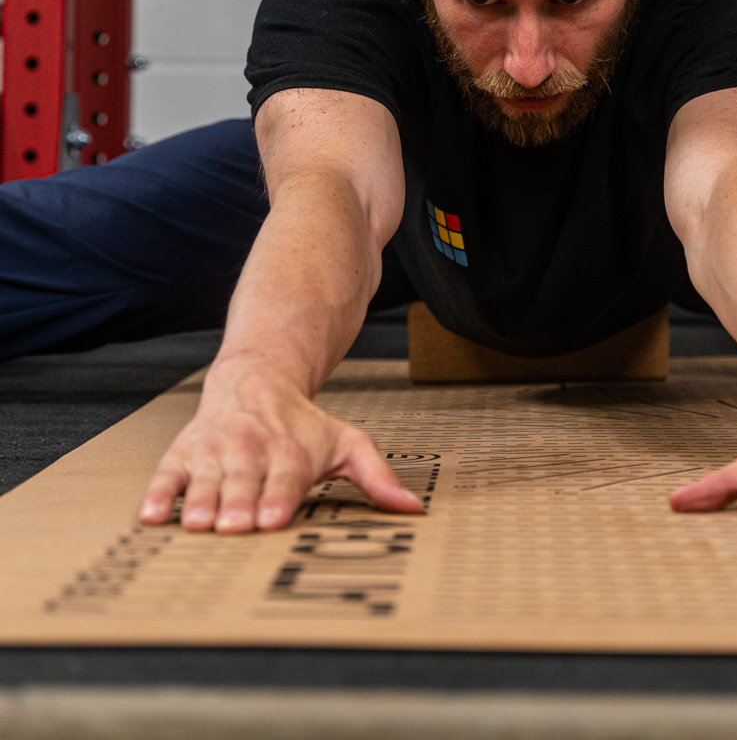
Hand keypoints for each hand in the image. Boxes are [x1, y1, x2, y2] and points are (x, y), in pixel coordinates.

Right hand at [138, 379, 422, 532]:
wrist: (257, 380)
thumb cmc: (304, 424)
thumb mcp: (348, 443)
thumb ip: (377, 477)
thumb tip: (414, 509)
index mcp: (291, 453)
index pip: (285, 480)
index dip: (278, 500)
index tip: (272, 521)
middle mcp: (251, 452)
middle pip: (244, 484)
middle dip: (239, 506)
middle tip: (234, 528)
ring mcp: (215, 453)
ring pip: (205, 481)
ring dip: (200, 503)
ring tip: (197, 525)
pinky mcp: (184, 454)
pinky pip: (166, 474)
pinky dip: (158, 493)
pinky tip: (152, 515)